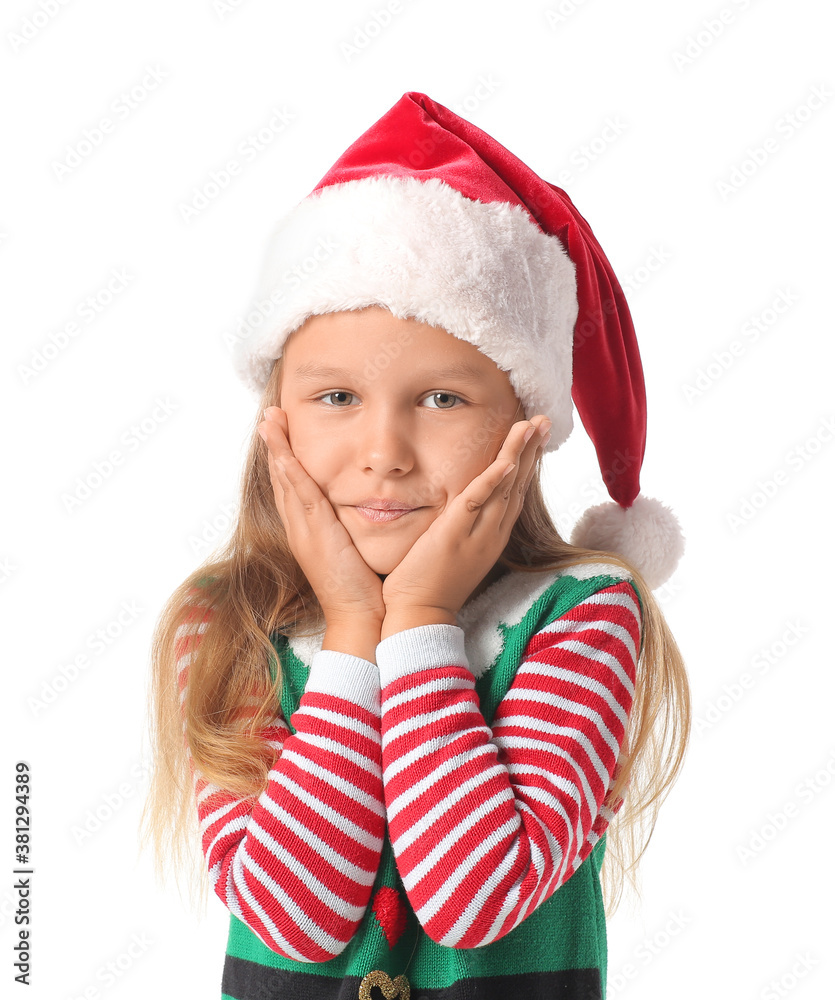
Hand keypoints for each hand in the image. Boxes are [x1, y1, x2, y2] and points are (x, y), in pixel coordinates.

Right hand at [258, 406, 386, 626]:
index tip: (281, 430)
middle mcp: (300, 529)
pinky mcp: (316, 536)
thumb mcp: (354, 548)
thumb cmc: (364, 587)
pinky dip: (290, 472)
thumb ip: (352, 527)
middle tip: (268, 415)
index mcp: (308, 532)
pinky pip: (300, 498)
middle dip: (275, 446)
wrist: (360, 618)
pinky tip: (283, 451)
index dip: (284, 458)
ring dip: (276, 449)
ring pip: (286, 483)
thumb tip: (365, 506)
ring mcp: (305, 532)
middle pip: (281, 480)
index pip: (292, 487)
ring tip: (269, 420)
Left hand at [380, 416, 551, 622]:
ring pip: (504, 486)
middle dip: (531, 451)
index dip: (526, 464)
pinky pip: (477, 501)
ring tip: (532, 425)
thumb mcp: (453, 551)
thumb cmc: (429, 585)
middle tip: (544, 421)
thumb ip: (459, 528)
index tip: (535, 438)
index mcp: (491, 536)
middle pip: (517, 484)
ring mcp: (476, 534)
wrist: (420, 615)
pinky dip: (493, 479)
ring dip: (519, 453)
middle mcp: (491, 533)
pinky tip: (506, 460)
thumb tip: (457, 509)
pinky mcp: (455, 534)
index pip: (513, 493)